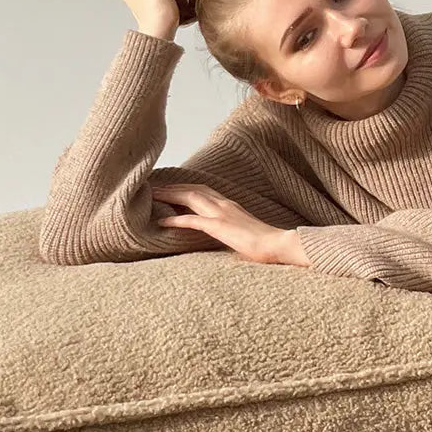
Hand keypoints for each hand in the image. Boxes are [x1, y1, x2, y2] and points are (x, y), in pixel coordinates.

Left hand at [151, 184, 289, 264]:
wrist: (279, 245)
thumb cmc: (266, 244)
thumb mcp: (244, 233)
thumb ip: (231, 231)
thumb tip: (223, 237)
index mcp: (231, 206)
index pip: (204, 191)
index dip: (186, 188)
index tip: (170, 188)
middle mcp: (225, 205)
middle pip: (193, 189)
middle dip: (173, 187)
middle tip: (154, 187)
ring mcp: (222, 214)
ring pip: (190, 197)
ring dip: (170, 195)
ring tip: (152, 196)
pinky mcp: (220, 226)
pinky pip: (192, 220)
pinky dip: (175, 219)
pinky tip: (162, 221)